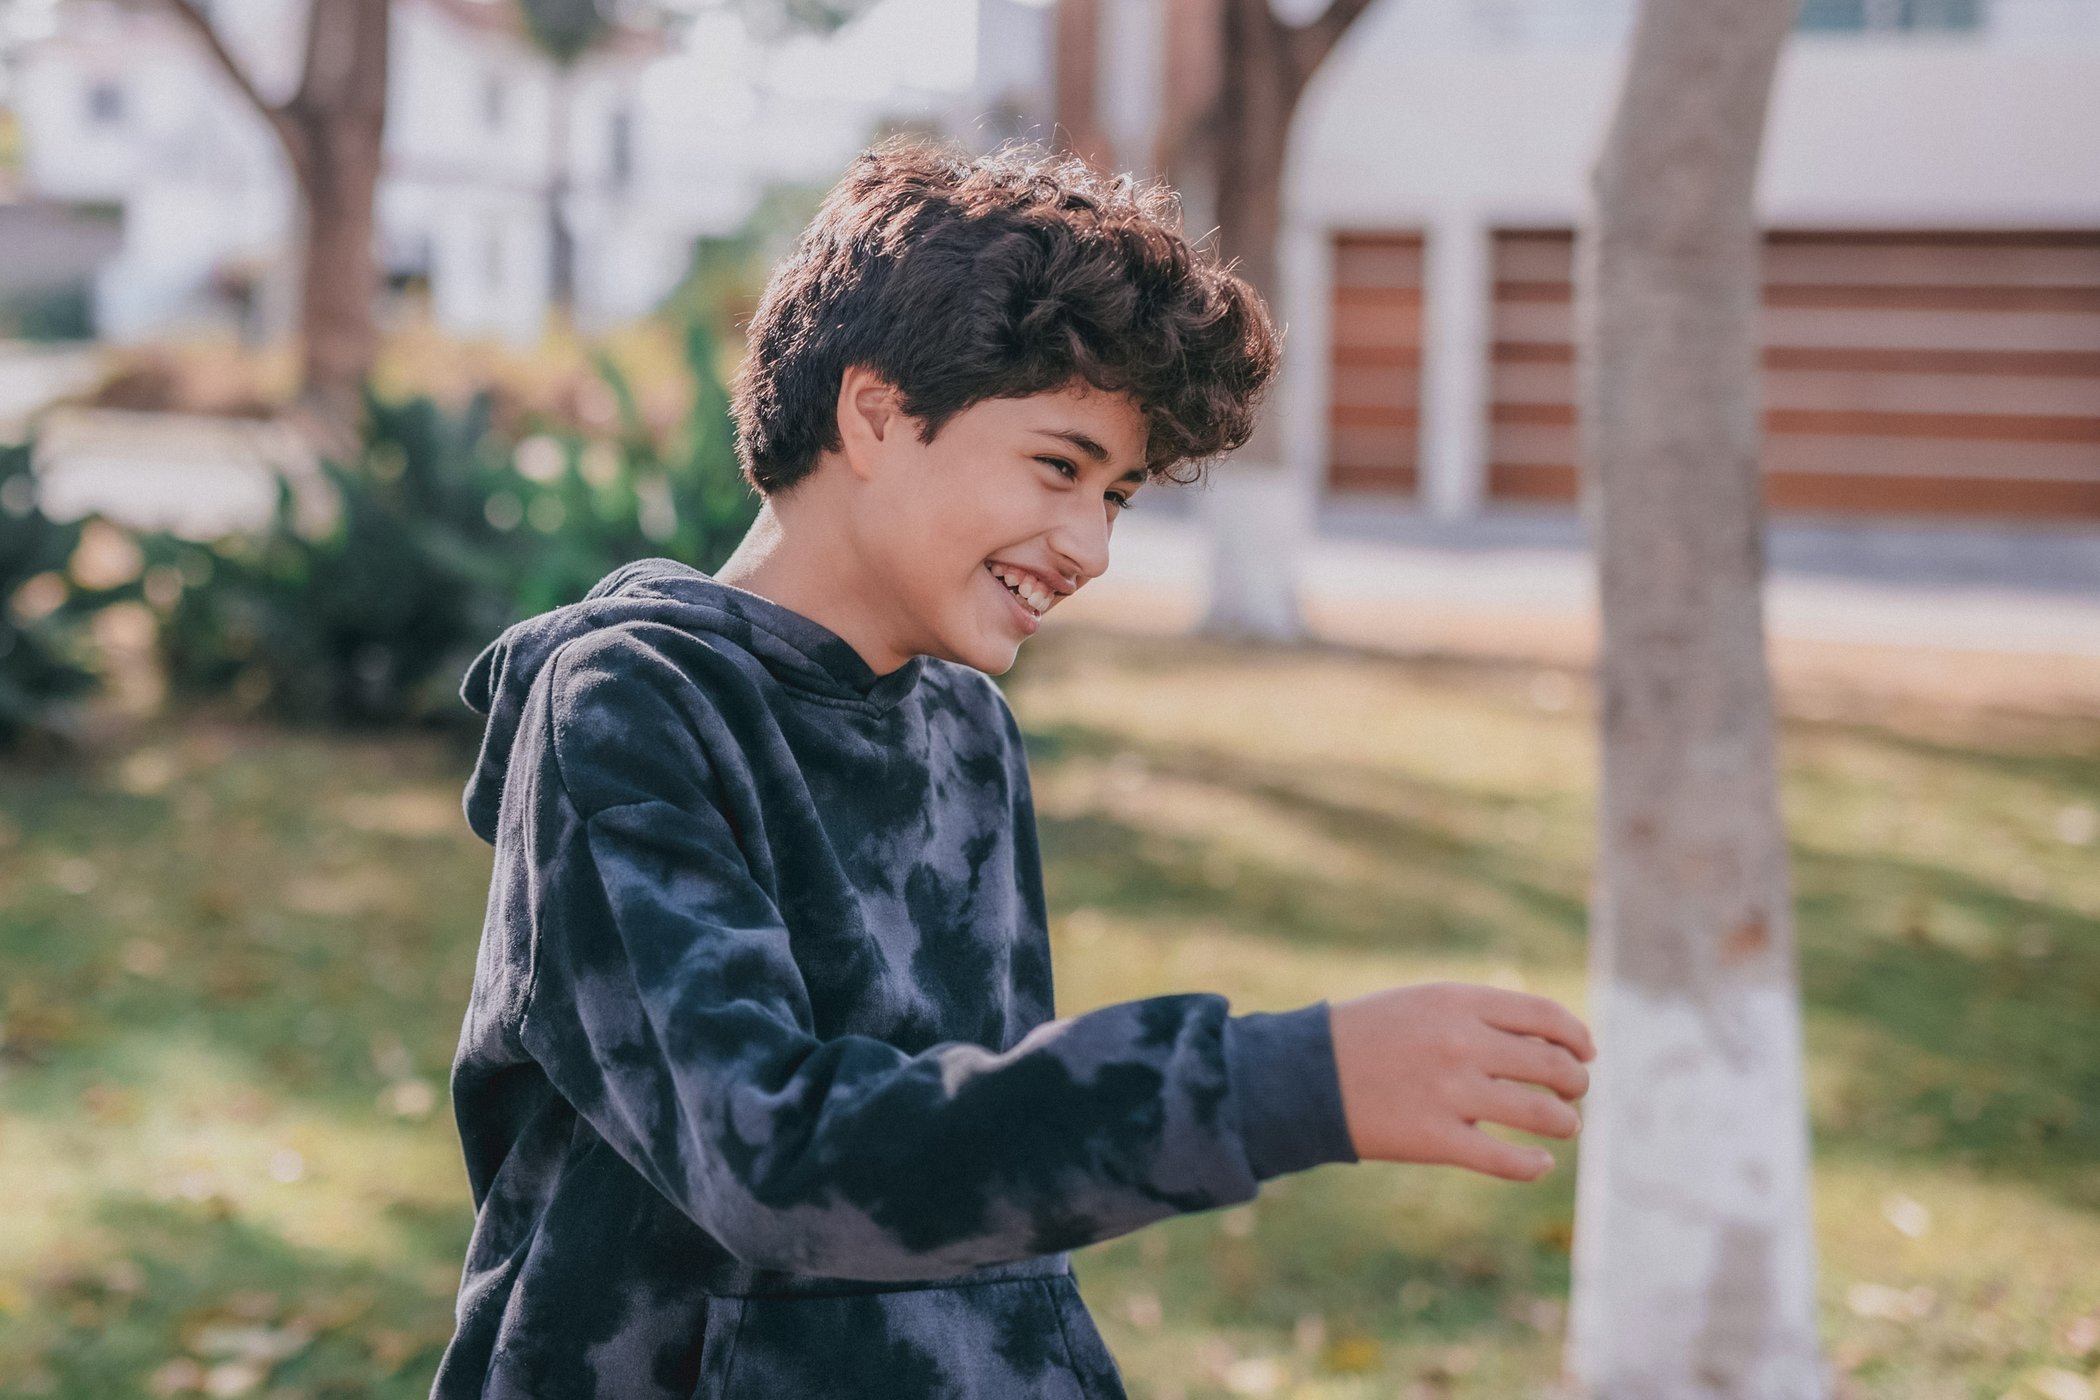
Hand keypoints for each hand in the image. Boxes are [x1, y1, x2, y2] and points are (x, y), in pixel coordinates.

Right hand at [1328, 982, 1595, 1181]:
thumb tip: (1550, 1043)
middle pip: (1552, 1065)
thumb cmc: (1368, 1037)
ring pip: (1541, 1113)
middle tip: (1574, 1093)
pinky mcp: (1436, 1140)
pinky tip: (1539, 1163)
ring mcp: (1450, 1093)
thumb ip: (1481, 1016)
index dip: (1577, 1037)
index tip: (1586, 1053)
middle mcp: (1461, 1043)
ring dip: (1564, 1122)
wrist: (1302, 1075)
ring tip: (1563, 1125)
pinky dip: (1533, 1164)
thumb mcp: (1424, 1004)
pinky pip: (1506, 1159)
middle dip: (1575, 1082)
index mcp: (1458, 1002)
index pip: (1546, 1016)